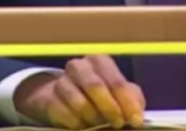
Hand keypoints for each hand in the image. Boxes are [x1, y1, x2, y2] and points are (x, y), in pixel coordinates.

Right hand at [13, 55, 144, 128]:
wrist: (63, 98)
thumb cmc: (98, 94)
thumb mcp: (118, 93)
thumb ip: (131, 98)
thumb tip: (137, 114)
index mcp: (100, 62)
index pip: (116, 82)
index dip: (128, 103)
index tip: (135, 121)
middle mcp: (79, 66)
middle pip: (95, 86)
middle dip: (110, 108)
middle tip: (118, 124)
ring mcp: (62, 81)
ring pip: (79, 102)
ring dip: (93, 118)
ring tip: (99, 125)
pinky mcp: (49, 98)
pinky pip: (64, 114)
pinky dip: (76, 123)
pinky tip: (82, 126)